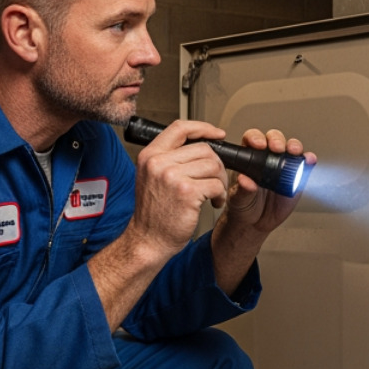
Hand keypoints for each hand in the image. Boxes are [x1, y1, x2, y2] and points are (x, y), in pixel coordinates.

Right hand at [124, 119, 229, 260]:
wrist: (148, 241)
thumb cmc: (154, 214)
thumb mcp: (152, 177)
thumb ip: (169, 158)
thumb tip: (200, 145)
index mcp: (150, 155)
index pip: (180, 127)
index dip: (203, 128)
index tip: (217, 134)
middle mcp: (158, 163)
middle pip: (203, 149)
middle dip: (217, 165)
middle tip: (215, 181)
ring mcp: (172, 177)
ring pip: (213, 166)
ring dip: (220, 181)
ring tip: (213, 194)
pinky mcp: (186, 192)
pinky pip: (216, 185)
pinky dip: (220, 195)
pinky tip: (213, 203)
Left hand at [219, 128, 316, 237]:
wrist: (255, 222)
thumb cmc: (243, 205)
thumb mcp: (238, 198)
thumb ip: (242, 189)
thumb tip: (245, 181)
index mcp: (249, 157)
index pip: (253, 139)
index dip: (256, 138)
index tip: (259, 145)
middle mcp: (267, 157)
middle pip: (274, 138)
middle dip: (277, 140)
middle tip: (278, 148)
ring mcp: (283, 165)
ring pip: (290, 147)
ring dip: (294, 146)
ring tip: (294, 151)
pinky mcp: (297, 176)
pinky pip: (304, 165)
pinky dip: (309, 161)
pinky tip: (309, 160)